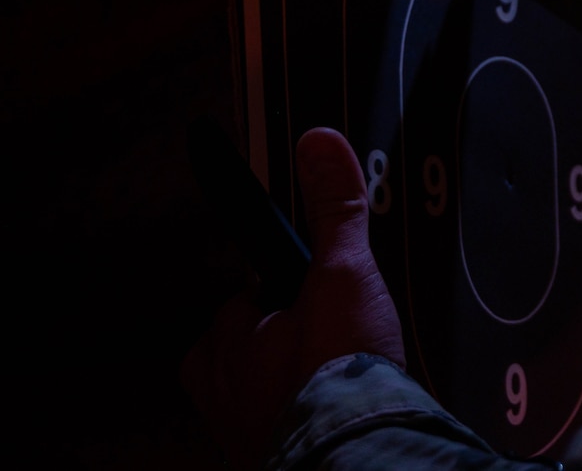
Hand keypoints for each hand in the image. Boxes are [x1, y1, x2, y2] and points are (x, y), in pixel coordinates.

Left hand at [183, 129, 407, 469]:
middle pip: (246, 349)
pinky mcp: (278, 458)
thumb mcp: (340, 273)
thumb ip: (333, 210)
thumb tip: (318, 144)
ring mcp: (246, 435)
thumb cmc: (334, 373)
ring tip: (341, 367)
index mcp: (223, 349)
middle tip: (329, 324)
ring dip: (295, 378)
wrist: (357, 450)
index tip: (306, 285)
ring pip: (263, 392)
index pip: (239, 302)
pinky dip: (309, 413)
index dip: (277, 289)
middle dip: (282, 334)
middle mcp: (222, 398)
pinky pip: (285, 427)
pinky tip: (343, 403)